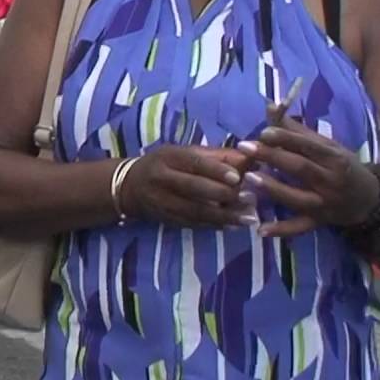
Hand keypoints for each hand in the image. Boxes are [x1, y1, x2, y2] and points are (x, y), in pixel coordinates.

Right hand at [120, 146, 253, 228]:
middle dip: (223, 195)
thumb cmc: (165, 164)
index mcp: (169, 157)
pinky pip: (192, 224)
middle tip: (251, 199)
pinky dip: (214, 226)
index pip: (194, 163)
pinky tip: (232, 226)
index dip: (216, 171)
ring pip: (194, 211)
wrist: (128, 187)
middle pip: (194, 188)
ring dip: (224, 216)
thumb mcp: (184, 152)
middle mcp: (162, 179)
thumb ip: (217, 156)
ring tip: (249, 218)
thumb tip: (251, 158)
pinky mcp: (166, 219)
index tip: (238, 177)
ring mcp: (162, 202)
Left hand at [236, 109, 379, 237]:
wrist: (370, 200)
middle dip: (273, 157)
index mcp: (334, 158)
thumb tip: (270, 107)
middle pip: (300, 168)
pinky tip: (260, 230)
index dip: (286, 138)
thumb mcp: (326, 146)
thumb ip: (296, 130)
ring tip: (249, 178)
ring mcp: (324, 204)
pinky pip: (299, 228)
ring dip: (273, 189)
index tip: (264, 132)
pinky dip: (281, 230)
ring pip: (298, 198)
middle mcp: (331, 180)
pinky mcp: (319, 222)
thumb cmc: (342, 166)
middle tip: (245, 147)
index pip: (309, 146)